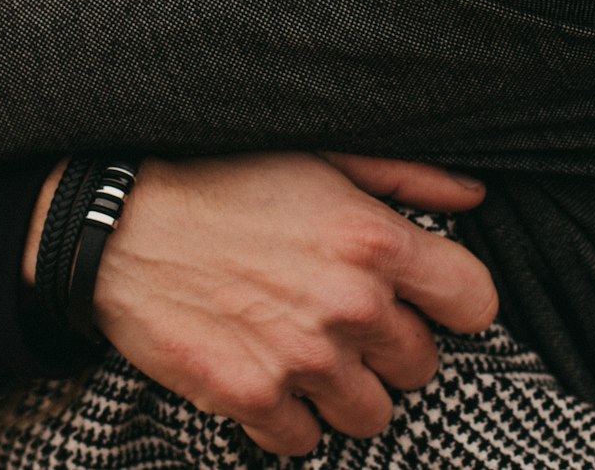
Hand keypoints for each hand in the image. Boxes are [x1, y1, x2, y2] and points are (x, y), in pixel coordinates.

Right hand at [93, 152, 497, 455]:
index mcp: (373, 241)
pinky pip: (306, 441)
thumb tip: (474, 194)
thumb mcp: (317, 154)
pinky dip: (289, 415)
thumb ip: (403, 175)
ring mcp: (302, 359)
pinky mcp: (254, 398)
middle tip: (342, 314)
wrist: (120, 222)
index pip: (475, 302)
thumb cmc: (221, 177)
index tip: (422, 296)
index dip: (451, 300)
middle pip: (422, 366)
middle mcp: (350, 306)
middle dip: (388, 345)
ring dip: (345, 388)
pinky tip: (264, 367)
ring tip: (303, 344)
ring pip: (371, 415)